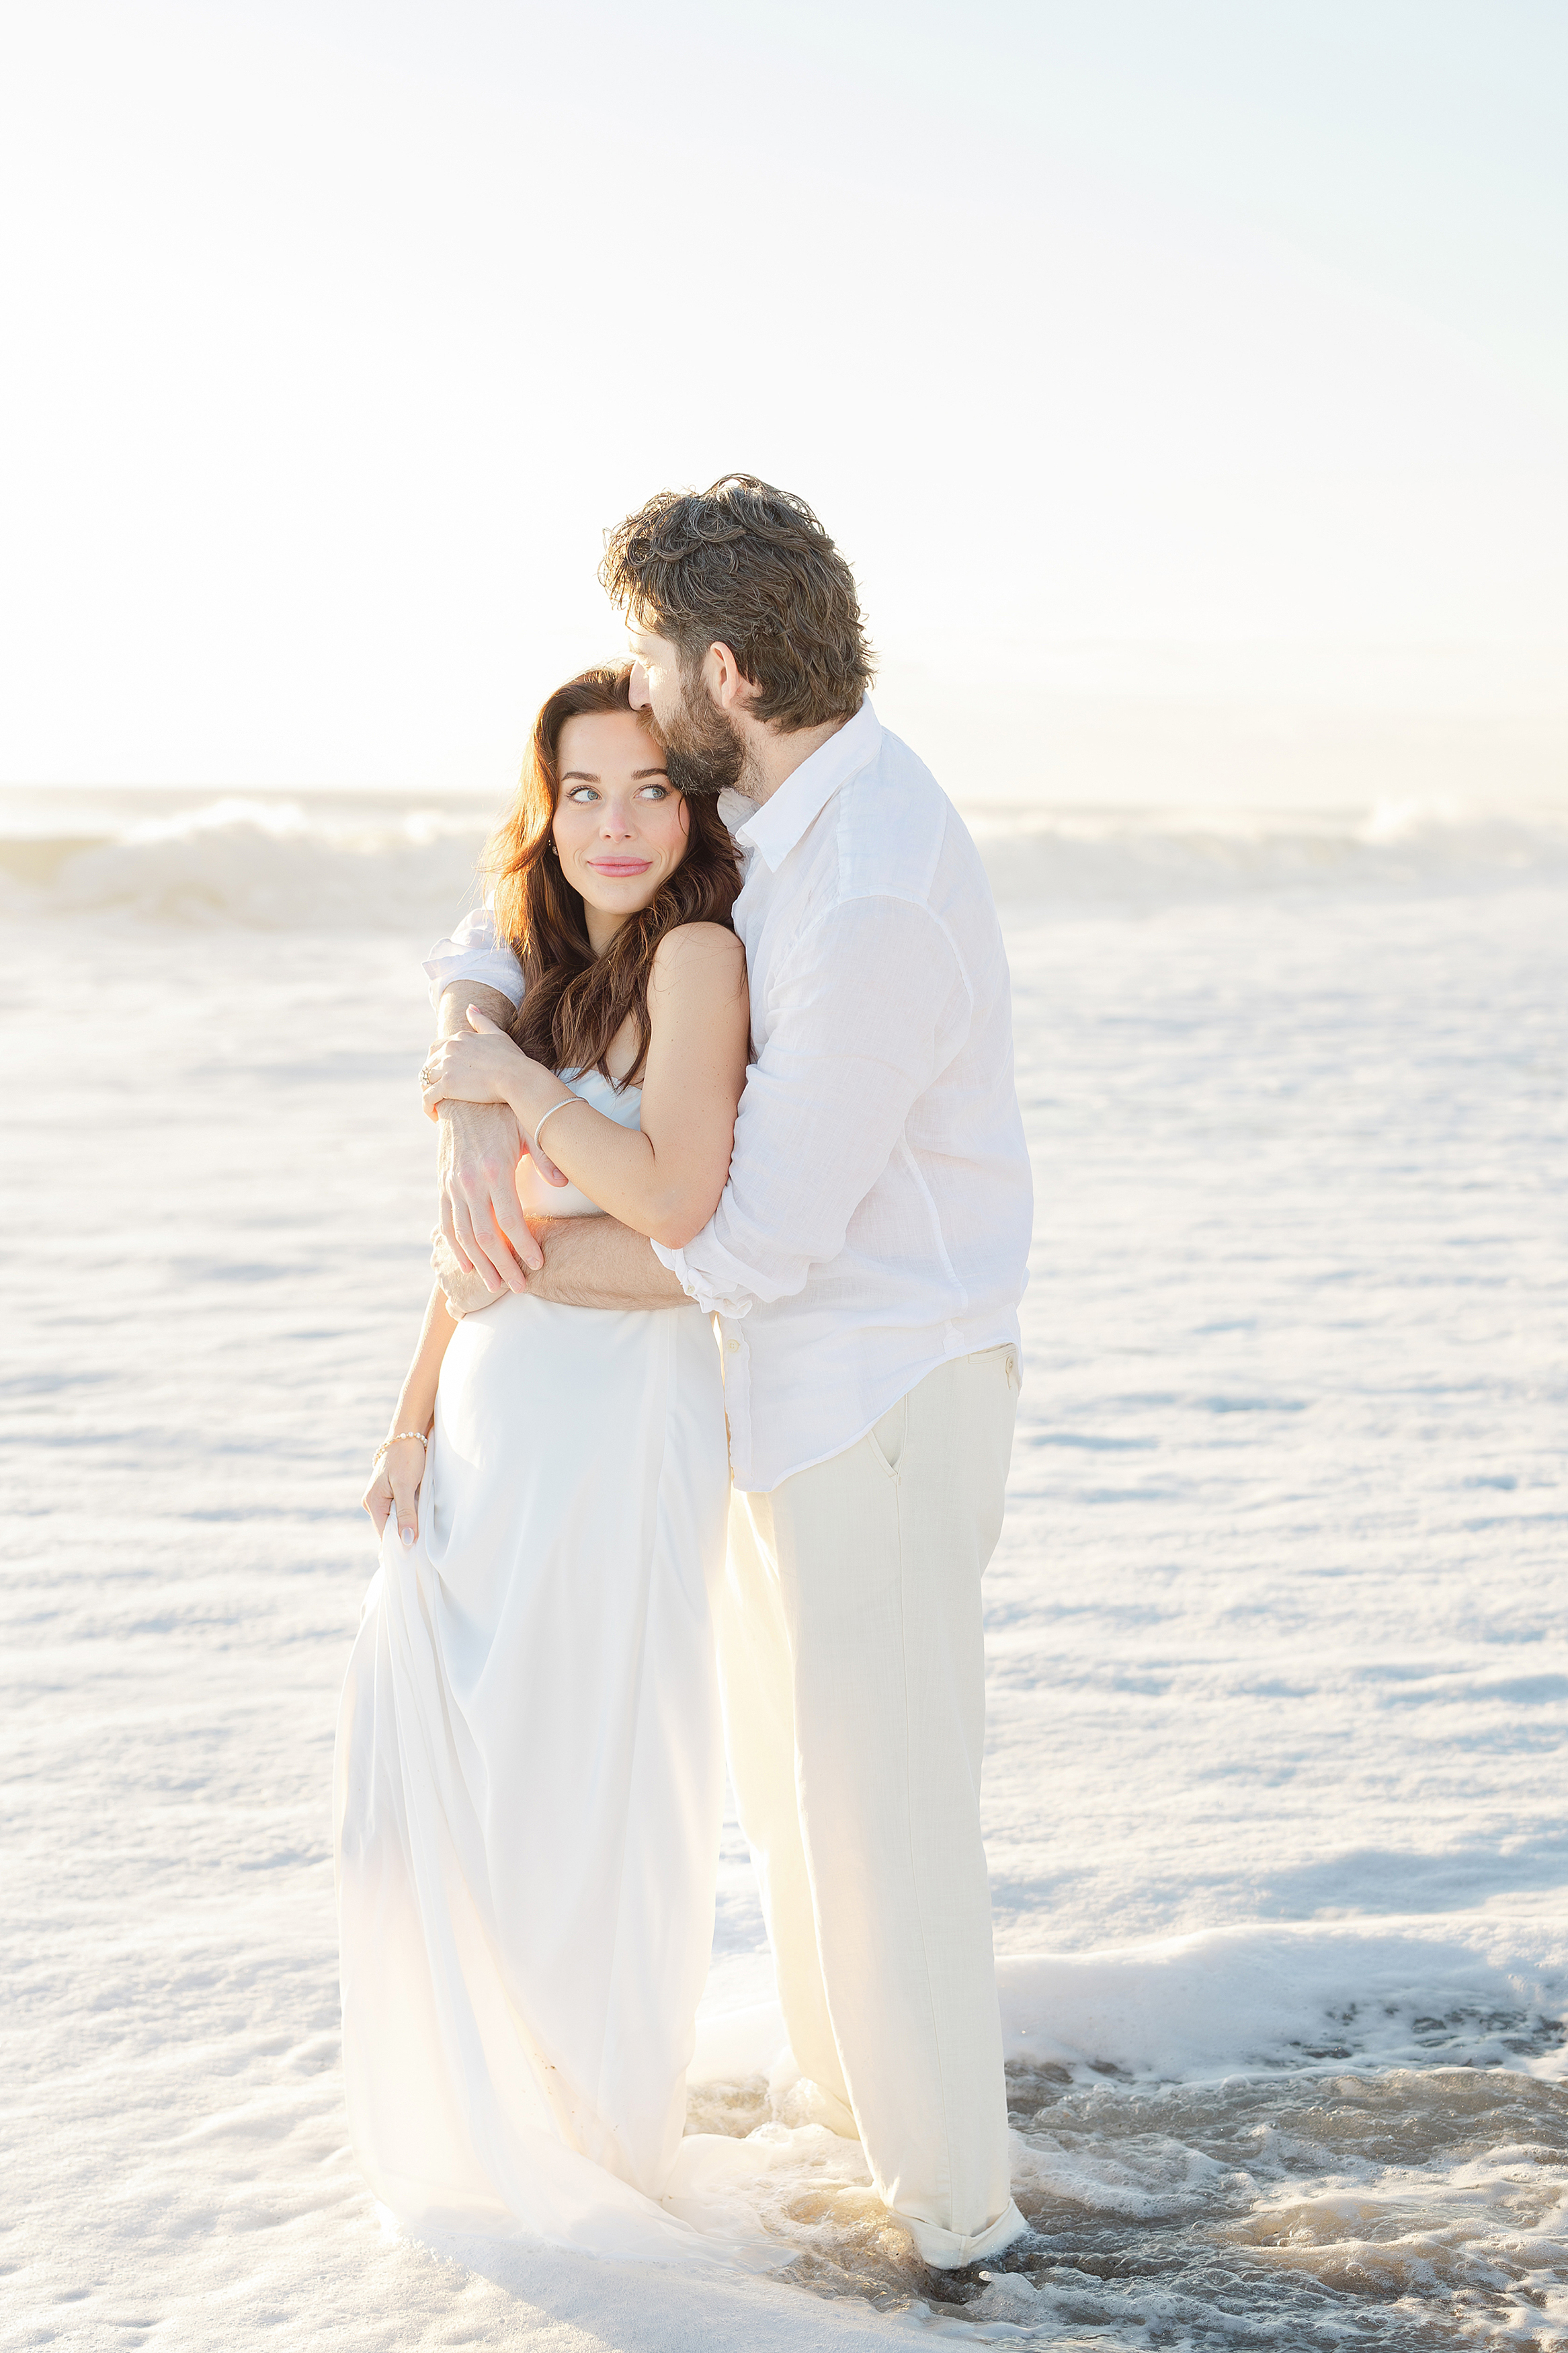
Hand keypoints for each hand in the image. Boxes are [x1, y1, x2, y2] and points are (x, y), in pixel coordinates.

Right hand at [361, 1436, 426, 1547]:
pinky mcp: (392, 1492)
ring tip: (422, 1533)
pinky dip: (410, 1514)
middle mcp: (374, 1502)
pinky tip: (420, 1517)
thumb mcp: (406, 1486)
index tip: (414, 1557)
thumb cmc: (405, 1457)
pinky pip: (400, 1509)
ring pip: (396, 1519)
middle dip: (404, 1535)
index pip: (384, 1534)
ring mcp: (382, 1497)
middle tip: (421, 1547)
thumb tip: (406, 1540)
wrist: (409, 1433)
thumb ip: (406, 1513)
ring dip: (408, 1524)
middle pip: (390, 1528)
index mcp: (372, 1502)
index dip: (399, 1545)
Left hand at [421, 1006, 536, 1118]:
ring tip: (436, 1105)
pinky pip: (428, 1098)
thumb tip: (469, 1007)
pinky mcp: (447, 1085)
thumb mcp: (496, 1033)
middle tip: (438, 1092)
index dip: (436, 1062)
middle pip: (429, 1064)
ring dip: (428, 1092)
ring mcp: (446, 1066)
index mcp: (459, 1037)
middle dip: (431, 1078)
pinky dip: (428, 1108)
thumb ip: (481, 1020)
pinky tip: (435, 1116)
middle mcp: (449, 1049)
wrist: (517, 1077)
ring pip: (425, 1080)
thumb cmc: (512, 1058)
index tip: (442, 1075)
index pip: (436, 1048)